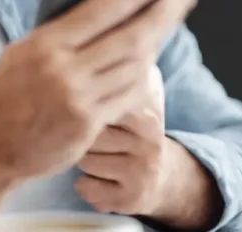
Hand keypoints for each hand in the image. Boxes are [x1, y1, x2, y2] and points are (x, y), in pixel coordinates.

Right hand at [0, 0, 196, 231]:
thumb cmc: (9, 92)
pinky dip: (143, 73)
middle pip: (131, 36)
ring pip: (136, 65)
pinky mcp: (90, 125)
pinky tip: (148, 58)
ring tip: (166, 20)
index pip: (105, 6)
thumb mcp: (23, 50)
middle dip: (165, 11)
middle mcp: (65, 71)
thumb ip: (60, 30)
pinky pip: (130, 94)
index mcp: (46, 43)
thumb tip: (103, 4)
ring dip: (157, 40)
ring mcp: (80, 101)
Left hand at [75, 69, 223, 230]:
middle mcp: (149, 145)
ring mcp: (141, 174)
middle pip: (89, 133)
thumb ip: (115, 74)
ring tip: (98, 153)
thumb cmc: (133, 130)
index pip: (101, 104)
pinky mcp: (130, 200)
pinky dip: (85, 184)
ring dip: (81, 158)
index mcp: (147, 116)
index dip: (85, 106)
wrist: (161, 176)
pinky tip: (98, 177)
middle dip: (82, 134)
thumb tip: (96, 41)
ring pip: (85, 160)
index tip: (79, 106)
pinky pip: (87, 188)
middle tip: (93, 134)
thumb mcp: (134, 98)